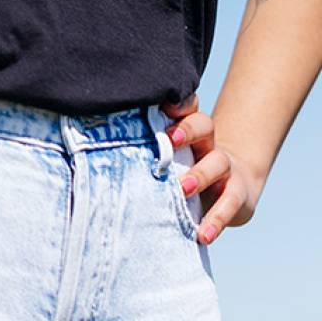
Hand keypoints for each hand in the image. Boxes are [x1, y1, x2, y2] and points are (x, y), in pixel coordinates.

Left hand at [160, 91, 264, 244]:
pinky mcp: (238, 193)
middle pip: (204, 125)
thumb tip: (100, 151)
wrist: (233, 189)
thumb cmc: (185, 168)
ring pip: (218, 161)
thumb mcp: (168, 155)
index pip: (187, 107)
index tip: (164, 104)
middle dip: (187, 130)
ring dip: (199, 175)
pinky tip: (203, 235)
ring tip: (182, 189)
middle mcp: (207, 142)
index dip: (179, 102)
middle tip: (169, 140)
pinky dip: (216, 219)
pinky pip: (231, 203)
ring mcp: (225, 166)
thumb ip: (145, 150)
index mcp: (187, 128)